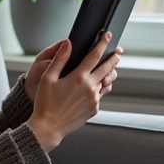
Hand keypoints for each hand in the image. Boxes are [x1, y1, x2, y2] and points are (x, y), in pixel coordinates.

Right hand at [26, 32, 122, 152]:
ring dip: (108, 73)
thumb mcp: (47, 78)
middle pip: (107, 67)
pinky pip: (100, 95)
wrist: (49, 127)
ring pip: (105, 82)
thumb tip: (68, 43)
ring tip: (108, 68)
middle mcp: (90, 88)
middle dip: (114, 57)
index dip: (102, 43)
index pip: (95, 55)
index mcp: (78, 78)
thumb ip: (60, 59)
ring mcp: (94, 99)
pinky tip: (94, 86)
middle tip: (118, 51)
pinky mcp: (94, 109)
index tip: (108, 36)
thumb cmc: (45, 103)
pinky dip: (99, 88)